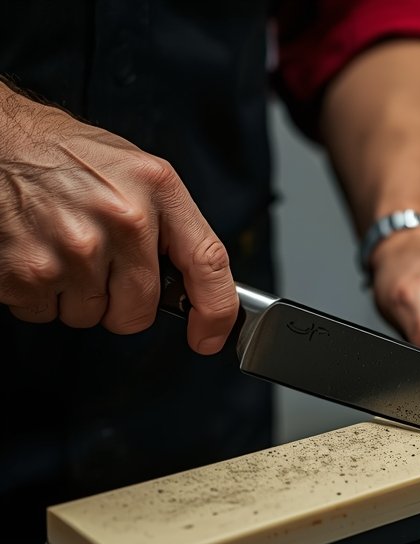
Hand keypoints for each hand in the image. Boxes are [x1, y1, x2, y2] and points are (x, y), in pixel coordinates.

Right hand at [0, 83, 236, 353]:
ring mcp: (73, 248)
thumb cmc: (64, 155)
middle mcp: (122, 218)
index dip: (216, 312)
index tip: (208, 337)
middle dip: (119, 302)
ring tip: (59, 247)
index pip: (208, 263)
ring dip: (74, 295)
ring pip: (88, 316)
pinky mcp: (27, 271)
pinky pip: (43, 313)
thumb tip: (191, 284)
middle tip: (96, 262)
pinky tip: (34, 252)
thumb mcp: (135, 172)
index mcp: (156, 188)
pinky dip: (36, 293)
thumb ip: (169, 224)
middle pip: (139, 310)